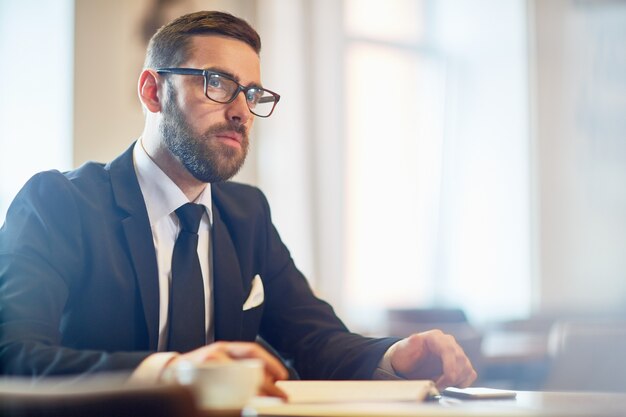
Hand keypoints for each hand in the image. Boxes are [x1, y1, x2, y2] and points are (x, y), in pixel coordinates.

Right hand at [168, 341, 288, 397]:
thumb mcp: (217, 360)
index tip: (281, 376)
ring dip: (254, 395)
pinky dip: (235, 403)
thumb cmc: (196, 369)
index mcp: (223, 348)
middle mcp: (215, 354)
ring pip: (238, 382)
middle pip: (249, 369)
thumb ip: (236, 365)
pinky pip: (222, 395)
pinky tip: (242, 408)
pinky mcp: (199, 382)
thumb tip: (264, 379)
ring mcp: (206, 368)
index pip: (252, 350)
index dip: (270, 362)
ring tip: (264, 404)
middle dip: (267, 385)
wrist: (166, 373)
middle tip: (279, 396)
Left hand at [388, 330, 476, 388]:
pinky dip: (462, 382)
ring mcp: (456, 354)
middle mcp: (448, 343)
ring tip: (439, 384)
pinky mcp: (460, 365)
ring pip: (467, 368)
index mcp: (435, 337)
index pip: (449, 349)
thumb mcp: (402, 350)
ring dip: (456, 381)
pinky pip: (470, 374)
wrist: (406, 364)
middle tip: (438, 386)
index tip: (448, 379)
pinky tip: (449, 384)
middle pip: (461, 360)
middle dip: (451, 377)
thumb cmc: (404, 356)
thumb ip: (409, 344)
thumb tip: (415, 337)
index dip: (451, 365)